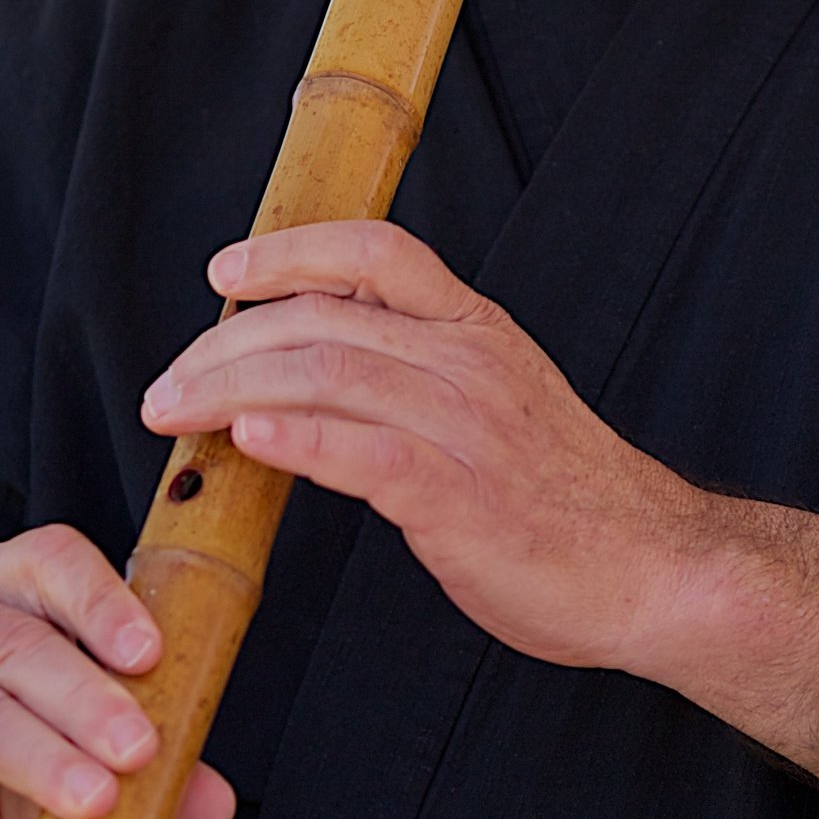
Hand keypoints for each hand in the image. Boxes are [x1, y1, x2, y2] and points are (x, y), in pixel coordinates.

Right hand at [0, 527, 235, 818]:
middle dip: (89, 698)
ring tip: (94, 796)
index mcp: (0, 584)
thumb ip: (153, 767)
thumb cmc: (12, 778)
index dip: (103, 602)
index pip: (51, 560)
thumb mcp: (89, 759)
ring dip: (40, 750)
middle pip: (19, 640)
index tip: (152, 655)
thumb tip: (217, 800)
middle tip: (141, 749)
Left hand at [142, 222, 818, 778]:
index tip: (225, 272)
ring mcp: (467, 425)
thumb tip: (316, 371)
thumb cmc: (564, 500)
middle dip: (224, 347)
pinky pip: (364, 454)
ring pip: (326, 374)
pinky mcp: (461, 496)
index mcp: (476, 330)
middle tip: (164, 389)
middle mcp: (468, 361)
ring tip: (173, 416)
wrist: (654, 569)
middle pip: (322, 320)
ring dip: (231, 391)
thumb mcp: (497, 404)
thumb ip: (419, 375)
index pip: (375, 251)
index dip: (289, 249)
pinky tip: (245, 444)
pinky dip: (296, 442)